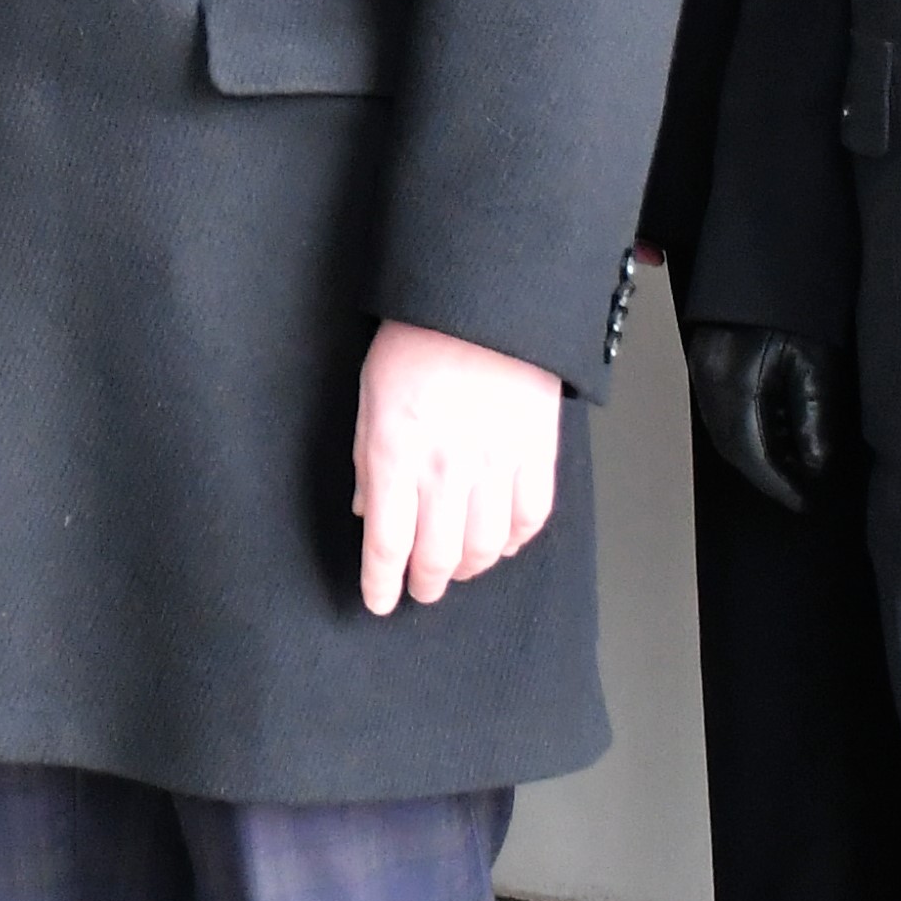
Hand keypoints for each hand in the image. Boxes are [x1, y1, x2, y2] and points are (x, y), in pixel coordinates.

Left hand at [353, 318, 564, 614]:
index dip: (381, 582)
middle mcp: (445, 470)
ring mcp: (495, 464)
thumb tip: (365, 508)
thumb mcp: (370, 395)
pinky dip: (514, 540)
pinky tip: (501, 542)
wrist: (484, 300)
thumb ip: (367, 458)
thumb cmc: (418, 338)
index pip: (386, 544)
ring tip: (456, 570)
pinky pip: (530, 517)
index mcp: (395, 455)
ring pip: (483, 547)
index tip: (378, 601)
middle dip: (424, 584)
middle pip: (434, 557)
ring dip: (467, 569)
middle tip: (419, 590)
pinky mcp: (536, 453)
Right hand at [683, 322, 835, 517]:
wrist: (773, 254)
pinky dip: (746, 434)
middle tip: (799, 493)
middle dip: (765, 476)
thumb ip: (814, 414)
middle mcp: (708, 379)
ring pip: (724, 431)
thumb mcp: (818, 360)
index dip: (779, 484)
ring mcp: (701, 367)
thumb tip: (815, 466)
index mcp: (734, 382)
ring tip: (790, 470)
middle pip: (732, 445)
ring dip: (755, 457)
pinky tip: (772, 435)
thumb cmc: (801, 305)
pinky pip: (722, 412)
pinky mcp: (706, 358)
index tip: (805, 504)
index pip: (752, 451)